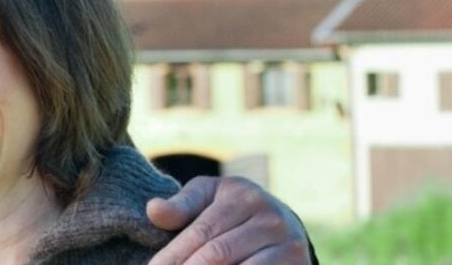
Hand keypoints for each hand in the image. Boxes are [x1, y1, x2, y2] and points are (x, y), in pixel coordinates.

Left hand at [146, 176, 311, 263]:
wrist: (283, 225)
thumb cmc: (232, 211)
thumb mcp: (207, 198)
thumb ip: (181, 205)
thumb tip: (153, 210)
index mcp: (241, 194)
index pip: (200, 231)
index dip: (173, 255)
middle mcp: (269, 216)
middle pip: (217, 254)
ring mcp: (288, 242)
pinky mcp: (298, 263)